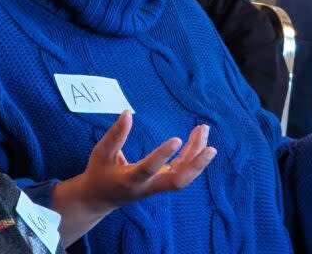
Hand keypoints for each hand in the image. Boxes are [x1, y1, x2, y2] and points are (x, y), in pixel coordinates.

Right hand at [76, 111, 216, 211]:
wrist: (100, 198)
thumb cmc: (100, 173)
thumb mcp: (100, 153)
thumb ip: (115, 135)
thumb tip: (127, 112)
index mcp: (130, 180)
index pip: (149, 169)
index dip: (163, 155)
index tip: (177, 138)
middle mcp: (148, 186)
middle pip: (178, 182)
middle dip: (196, 166)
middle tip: (211, 149)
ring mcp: (158, 185)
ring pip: (184, 175)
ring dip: (197, 155)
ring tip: (204, 129)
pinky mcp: (162, 181)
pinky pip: (182, 169)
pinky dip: (192, 154)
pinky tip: (199, 137)